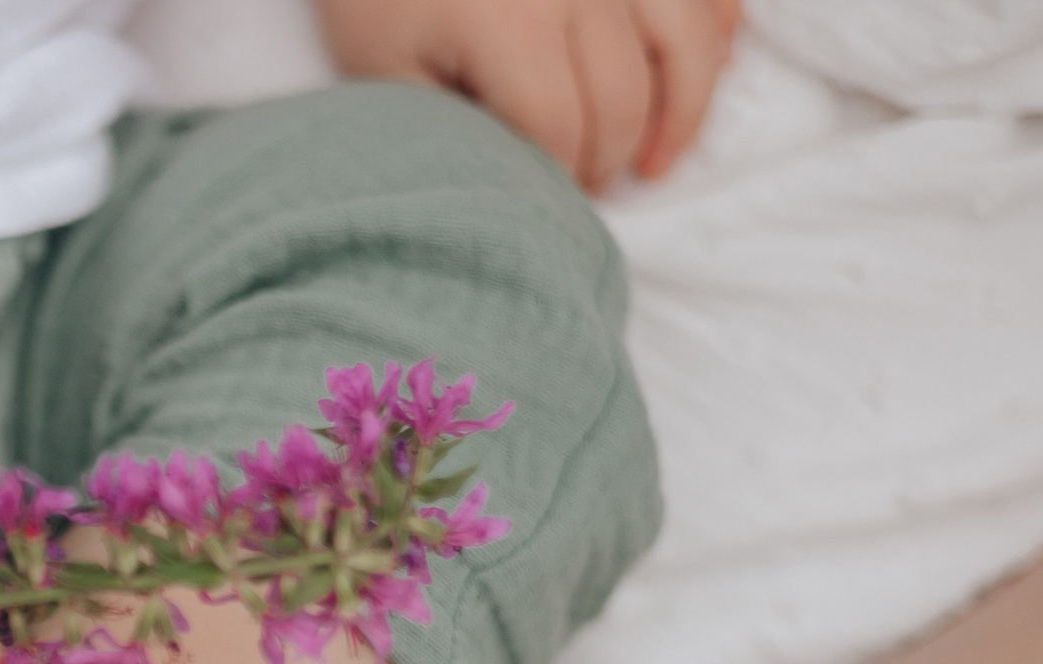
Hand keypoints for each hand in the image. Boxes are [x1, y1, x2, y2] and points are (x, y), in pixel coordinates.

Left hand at [313, 0, 740, 188]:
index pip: (557, 131)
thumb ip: (448, 133)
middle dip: (606, 160)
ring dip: (681, 111)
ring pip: (687, 42)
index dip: (552, 181)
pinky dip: (714, 33)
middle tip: (581, 190)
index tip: (537, 205)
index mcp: (510, 22)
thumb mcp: (384, 73)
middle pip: (623, 97)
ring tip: (653, 159)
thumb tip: (513, 187)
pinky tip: (706, 69)